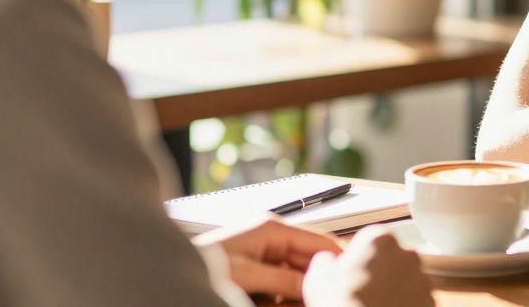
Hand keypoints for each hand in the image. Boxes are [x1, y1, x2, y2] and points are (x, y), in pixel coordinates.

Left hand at [193, 216, 341, 301]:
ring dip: (305, 285)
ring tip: (313, 297)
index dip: (339, 254)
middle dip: (320, 275)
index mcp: (272, 228)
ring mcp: (265, 249)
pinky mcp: (258, 264)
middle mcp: (272, 235)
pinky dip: (290, 290)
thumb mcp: (248, 275)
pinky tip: (292, 300)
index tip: (355, 269)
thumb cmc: (207, 266)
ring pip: (298, 269)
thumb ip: (284, 279)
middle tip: (333, 291)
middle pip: (310, 256)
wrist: (173, 274)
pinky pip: (284, 277)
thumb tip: (315, 285)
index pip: (318, 239)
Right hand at [303, 226, 433, 306]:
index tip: (349, 272)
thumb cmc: (344, 305)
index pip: (369, 240)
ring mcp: (422, 279)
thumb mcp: (319, 278)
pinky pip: (415, 300)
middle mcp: (407, 254)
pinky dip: (404, 305)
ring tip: (372, 306)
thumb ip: (325, 261)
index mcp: (380, 240)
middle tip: (360, 291)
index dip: (358, 257)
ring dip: (392, 289)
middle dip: (378, 272)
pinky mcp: (430, 302)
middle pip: (391, 258)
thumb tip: (328, 261)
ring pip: (405, 280)